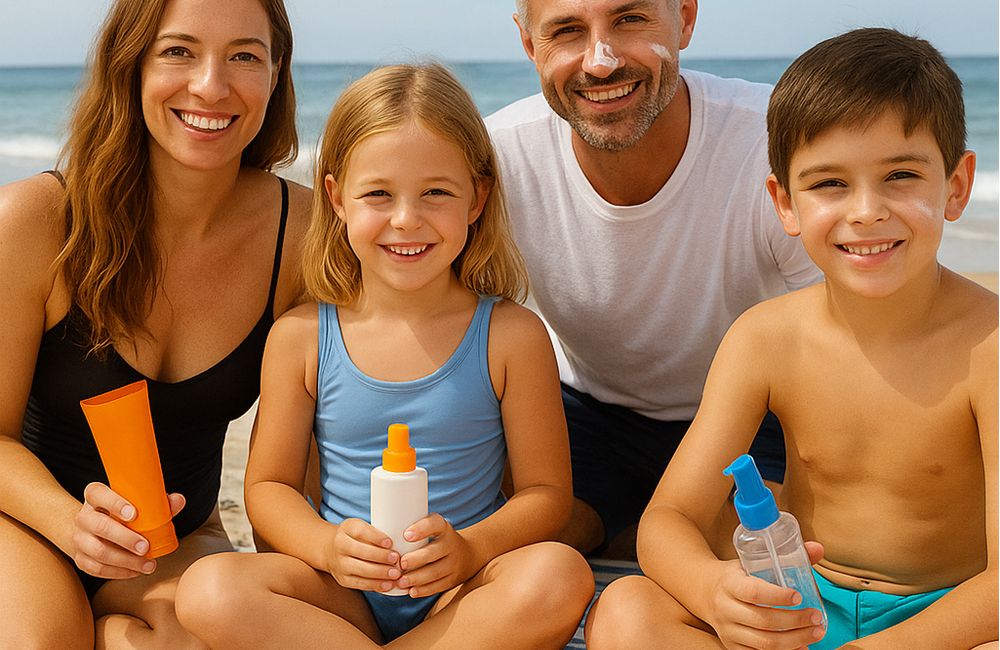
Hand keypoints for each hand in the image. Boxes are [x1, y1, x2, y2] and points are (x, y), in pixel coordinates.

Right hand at [71, 482, 184, 578]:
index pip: (98, 493)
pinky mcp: (80, 558)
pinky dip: (117, 572)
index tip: (134, 514)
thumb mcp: (136, 502)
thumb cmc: (123, 511)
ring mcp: (79, 538)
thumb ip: (158, 501)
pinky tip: (135, 571)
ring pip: (97, 551)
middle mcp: (83, 516)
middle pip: (99, 526)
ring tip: (147, 564)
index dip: (115, 503)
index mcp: (95, 496)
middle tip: (146, 547)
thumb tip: (178, 500)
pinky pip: (95, 568)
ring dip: (124, 560)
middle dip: (124, 538)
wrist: (95, 527)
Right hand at [323, 517, 400, 592]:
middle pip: (361, 552)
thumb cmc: (355, 536)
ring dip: (380, 573)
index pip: (361, 532)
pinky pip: (360, 584)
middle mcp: (340, 545)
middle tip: (397, 560)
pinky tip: (388, 585)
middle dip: (381, 557)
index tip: (390, 542)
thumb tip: (401, 542)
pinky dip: (375, 585)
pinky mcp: (343, 579)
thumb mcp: (361, 527)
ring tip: (396, 574)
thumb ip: (376, 533)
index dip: (376, 538)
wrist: (330, 549)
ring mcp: (340, 564)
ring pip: (361, 570)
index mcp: (347, 528)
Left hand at [395, 513, 476, 596]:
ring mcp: (454, 562)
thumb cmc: (436, 539)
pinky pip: (439, 585)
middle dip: (416, 559)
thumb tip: (378, 532)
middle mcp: (451, 544)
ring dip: (417, 578)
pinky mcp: (453, 579)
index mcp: (443, 527)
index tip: (406, 535)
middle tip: (400, 564)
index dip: (421, 529)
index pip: (435, 524)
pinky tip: (412, 591)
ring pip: (436, 571)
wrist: (467, 554)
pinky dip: (425, 590)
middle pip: (434, 552)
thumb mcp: (431, 528)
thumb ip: (412, 528)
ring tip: (401, 582)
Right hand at [705, 543, 826, 649]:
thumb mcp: (751, 561)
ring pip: (764, 643)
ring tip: (816, 632)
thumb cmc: (735, 575)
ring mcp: (728, 630)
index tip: (798, 596)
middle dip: (795, 621)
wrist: (704, 591)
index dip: (777, 596)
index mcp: (729, 583)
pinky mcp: (732, 645)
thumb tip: (818, 548)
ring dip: (795, 640)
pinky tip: (801, 647)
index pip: (753, 592)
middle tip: (816, 617)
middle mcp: (725, 609)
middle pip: (763, 621)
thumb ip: (785, 556)